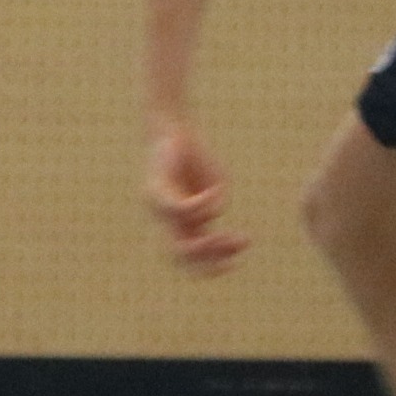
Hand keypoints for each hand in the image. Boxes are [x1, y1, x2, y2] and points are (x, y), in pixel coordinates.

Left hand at [142, 118, 247, 275]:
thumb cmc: (195, 159)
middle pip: (181, 257)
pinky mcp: (156, 191)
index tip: (239, 258)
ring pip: (178, 242)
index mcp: (181, 224)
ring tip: (231, 237)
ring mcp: (158, 210)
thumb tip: (211, 216)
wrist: (173, 130)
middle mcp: (166, 221)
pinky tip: (214, 190)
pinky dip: (201, 203)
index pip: (192, 258)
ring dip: (208, 244)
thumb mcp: (215, 186)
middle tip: (236, 254)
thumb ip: (214, 205)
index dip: (212, 265)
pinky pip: (180, 209)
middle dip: (210, 261)